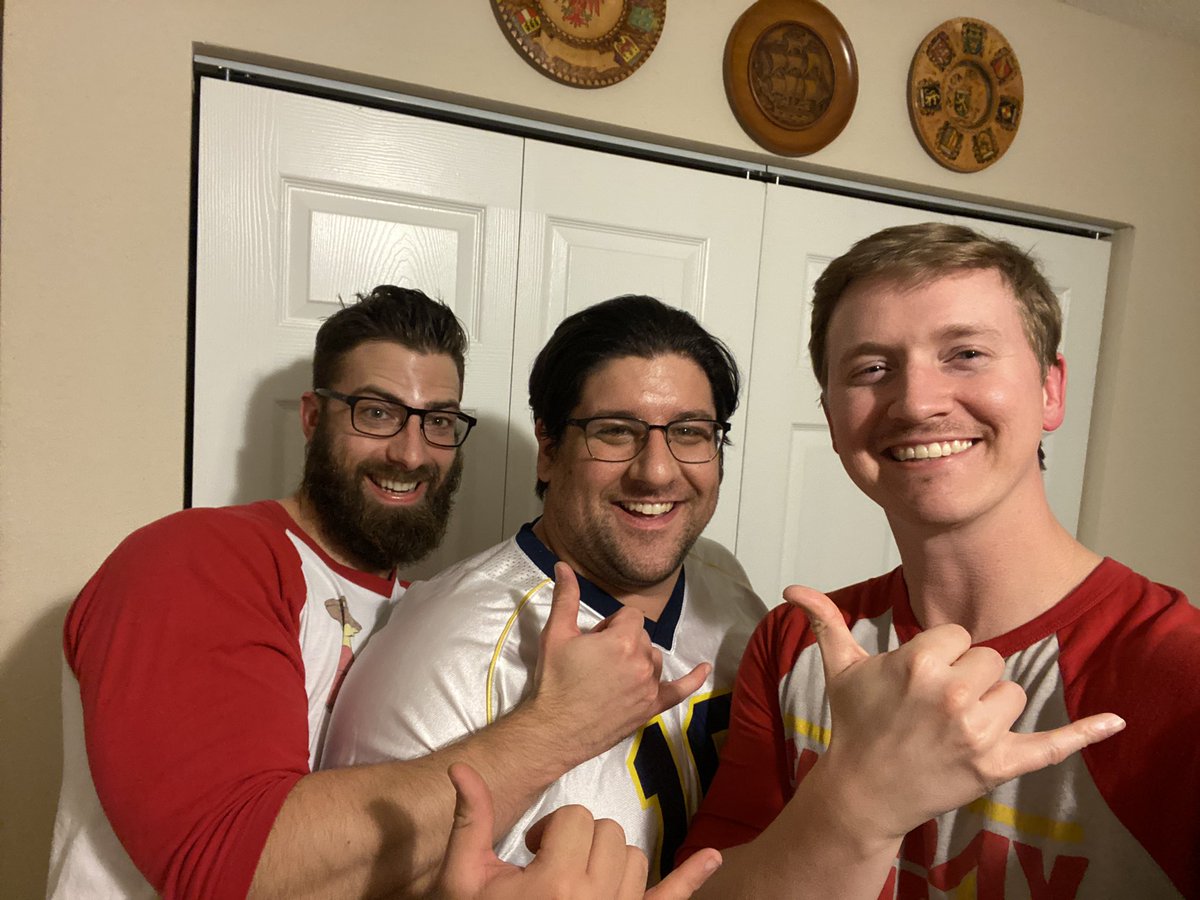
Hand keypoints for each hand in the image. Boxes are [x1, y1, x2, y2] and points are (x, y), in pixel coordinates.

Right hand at [435, 763, 720, 898]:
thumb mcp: (463, 877)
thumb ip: (471, 821)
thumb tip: (462, 769)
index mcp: (555, 880)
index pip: (576, 816)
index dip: (552, 827)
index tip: (532, 851)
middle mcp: (595, 898)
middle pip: (607, 831)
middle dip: (579, 839)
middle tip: (550, 866)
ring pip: (634, 859)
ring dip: (609, 862)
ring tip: (578, 882)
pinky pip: (670, 899)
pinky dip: (692, 879)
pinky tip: (713, 859)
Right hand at [531, 564, 709, 762]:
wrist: (555, 730)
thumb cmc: (555, 681)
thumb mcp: (556, 635)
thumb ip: (566, 598)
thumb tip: (563, 565)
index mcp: (624, 641)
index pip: (629, 616)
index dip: (610, 625)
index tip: (592, 640)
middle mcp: (643, 662)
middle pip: (641, 636)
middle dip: (622, 641)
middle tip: (594, 660)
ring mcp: (650, 687)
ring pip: (653, 659)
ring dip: (638, 660)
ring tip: (609, 674)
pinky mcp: (651, 708)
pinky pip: (680, 690)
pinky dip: (693, 679)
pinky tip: (704, 668)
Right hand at [785, 586, 1125, 840]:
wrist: (862, 791)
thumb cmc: (855, 726)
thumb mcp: (841, 670)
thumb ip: (825, 621)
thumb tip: (791, 589)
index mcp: (917, 662)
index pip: (961, 636)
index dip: (942, 655)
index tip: (919, 681)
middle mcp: (951, 694)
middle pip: (991, 660)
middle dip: (968, 679)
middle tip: (934, 707)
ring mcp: (977, 732)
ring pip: (1013, 694)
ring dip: (991, 707)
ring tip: (954, 728)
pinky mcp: (997, 765)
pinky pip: (1052, 744)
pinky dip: (1086, 732)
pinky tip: (1115, 721)